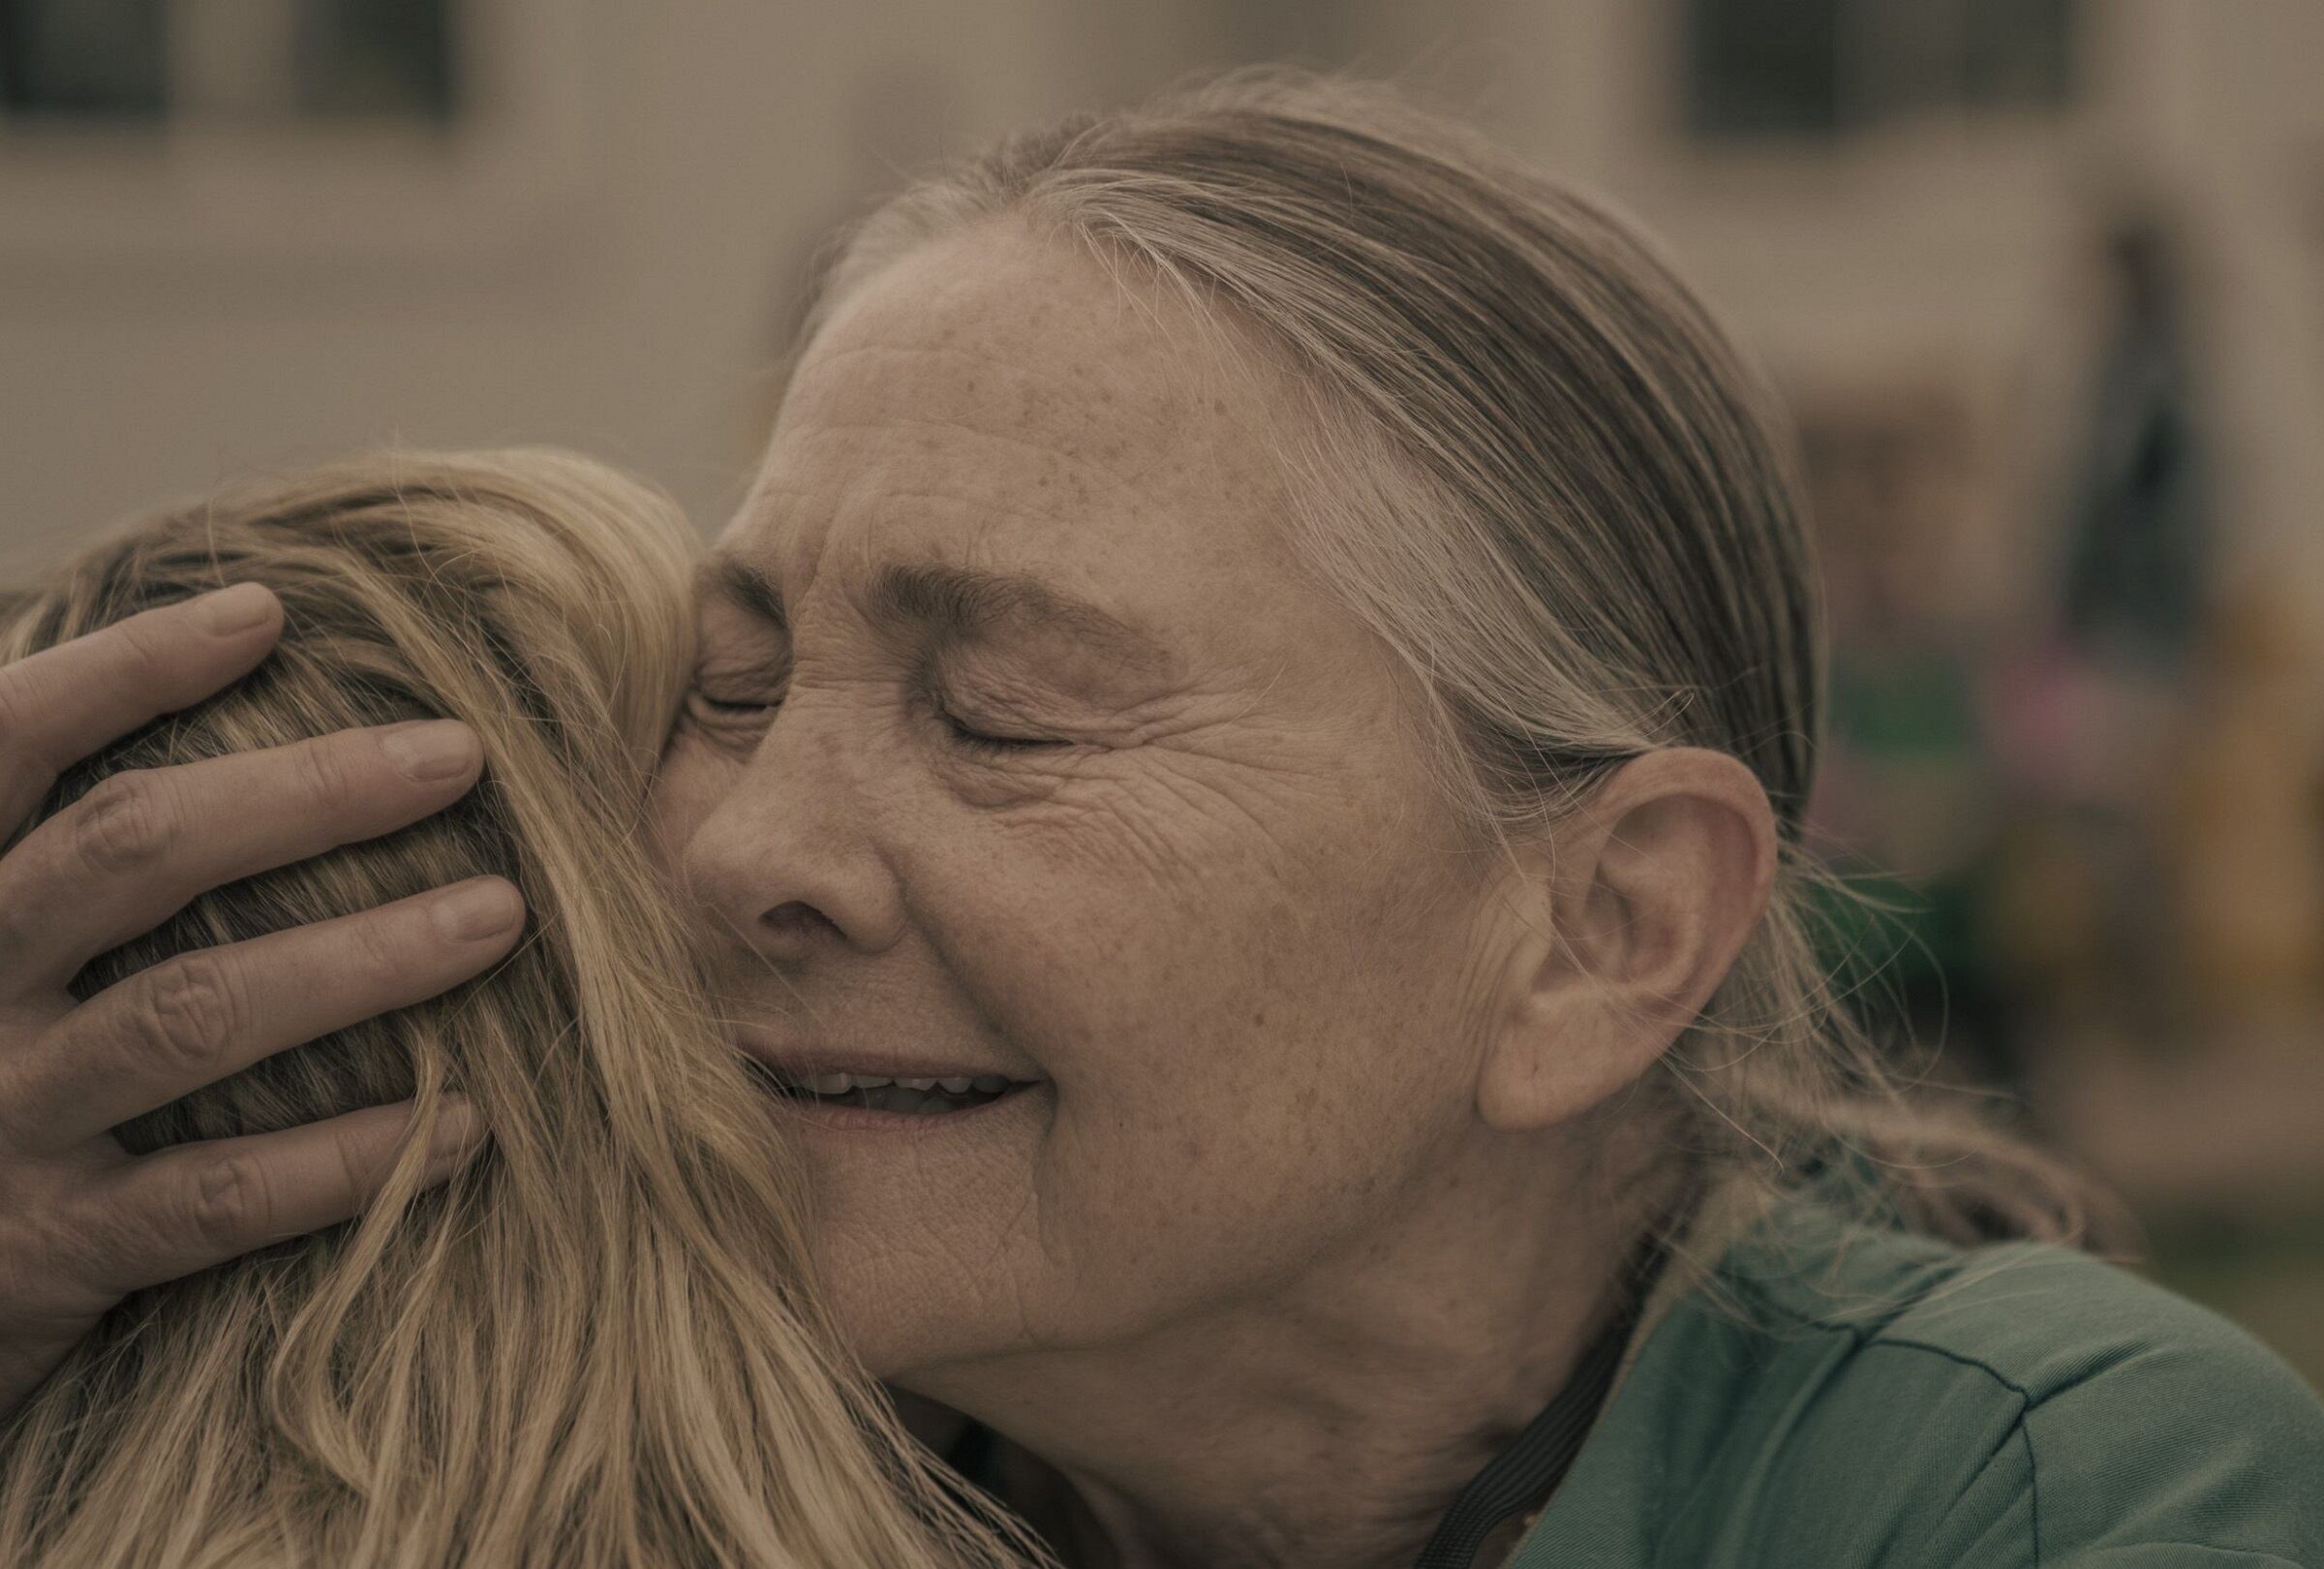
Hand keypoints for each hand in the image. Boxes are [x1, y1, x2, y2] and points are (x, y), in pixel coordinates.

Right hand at [0, 583, 519, 1419]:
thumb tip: (243, 729)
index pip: (12, 743)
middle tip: (460, 754)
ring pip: (190, 1013)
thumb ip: (74, 868)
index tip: (266, 613)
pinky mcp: (51, 1253)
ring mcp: (3, 1119)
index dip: (126, 669)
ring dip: (358, 958)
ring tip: (499, 914)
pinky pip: (217, 1197)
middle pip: (130, 850)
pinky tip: (467, 1124)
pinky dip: (347, 1158)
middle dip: (304, 793)